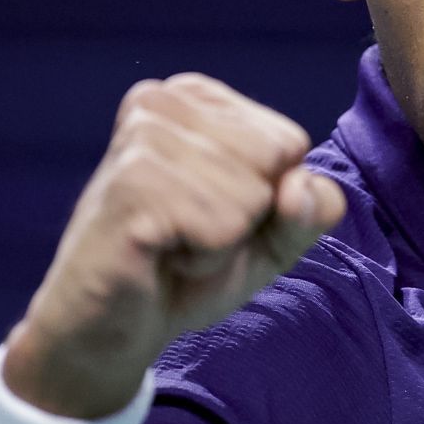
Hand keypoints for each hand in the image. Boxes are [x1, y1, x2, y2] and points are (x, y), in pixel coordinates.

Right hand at [1, 73, 346, 417]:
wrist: (111, 328)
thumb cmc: (186, 272)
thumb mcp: (272, 238)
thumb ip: (312, 209)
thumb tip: (300, 184)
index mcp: (194, 95)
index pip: (289, 141)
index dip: (267, 197)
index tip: (211, 213)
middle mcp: (162, 100)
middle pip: (274, 159)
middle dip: (246, 215)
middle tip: (188, 232)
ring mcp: (142, 136)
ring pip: (251, 193)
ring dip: (220, 241)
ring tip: (171, 243)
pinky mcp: (130, 183)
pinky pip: (220, 226)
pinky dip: (203, 258)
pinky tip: (159, 254)